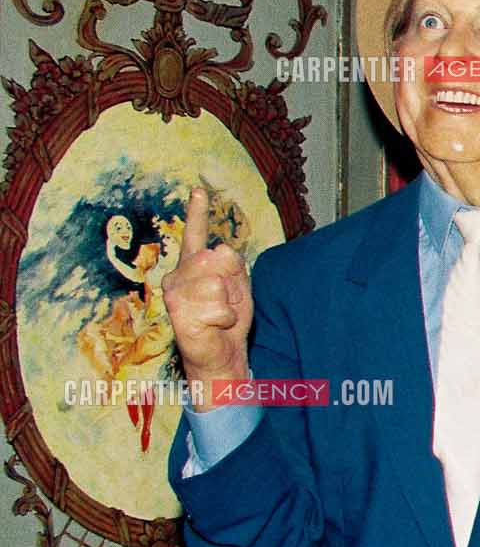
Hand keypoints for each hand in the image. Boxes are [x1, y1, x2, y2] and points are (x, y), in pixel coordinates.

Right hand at [161, 188, 250, 394]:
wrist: (222, 355)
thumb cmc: (228, 321)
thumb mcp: (238, 288)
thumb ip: (232, 266)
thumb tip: (218, 249)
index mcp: (194, 266)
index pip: (196, 235)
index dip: (197, 212)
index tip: (199, 190)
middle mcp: (178, 275)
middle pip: (216, 258)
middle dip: (232, 282)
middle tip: (225, 303)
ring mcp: (175, 294)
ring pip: (216, 283)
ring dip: (228, 303)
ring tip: (219, 315)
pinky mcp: (179, 314)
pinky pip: (218, 307)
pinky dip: (226, 318)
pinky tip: (216, 326)